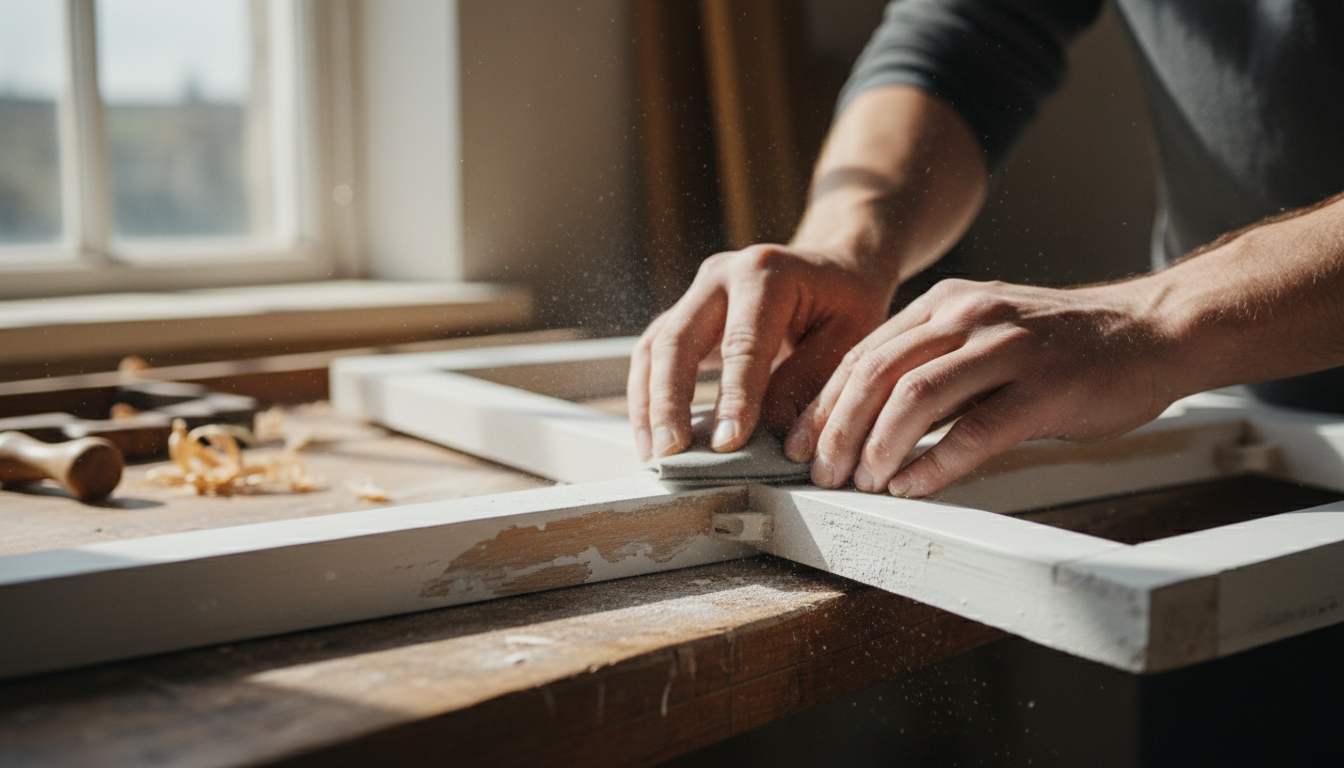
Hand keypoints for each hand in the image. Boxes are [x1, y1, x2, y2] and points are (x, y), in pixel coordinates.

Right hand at [628, 244, 894, 460]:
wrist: (835, 267)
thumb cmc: (846, 302)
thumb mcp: (848, 337)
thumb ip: (808, 380)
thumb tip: (770, 433)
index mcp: (765, 272)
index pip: (742, 343)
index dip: (733, 397)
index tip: (727, 444)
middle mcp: (720, 275)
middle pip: (678, 339)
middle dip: (670, 401)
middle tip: (672, 451)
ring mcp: (696, 293)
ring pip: (655, 347)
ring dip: (648, 403)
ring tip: (654, 452)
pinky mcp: (684, 314)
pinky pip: (652, 353)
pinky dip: (647, 395)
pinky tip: (650, 434)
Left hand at [783, 278, 1186, 496]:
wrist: (1155, 328)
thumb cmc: (1067, 344)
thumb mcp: (986, 334)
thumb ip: (935, 364)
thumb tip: (872, 419)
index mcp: (946, 304)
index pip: (863, 354)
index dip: (823, 403)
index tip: (799, 443)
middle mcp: (968, 318)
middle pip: (876, 373)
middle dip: (837, 429)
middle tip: (819, 471)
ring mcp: (1007, 350)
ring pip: (915, 396)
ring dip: (878, 446)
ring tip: (862, 482)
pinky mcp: (1044, 389)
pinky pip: (975, 430)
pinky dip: (934, 463)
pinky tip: (912, 486)